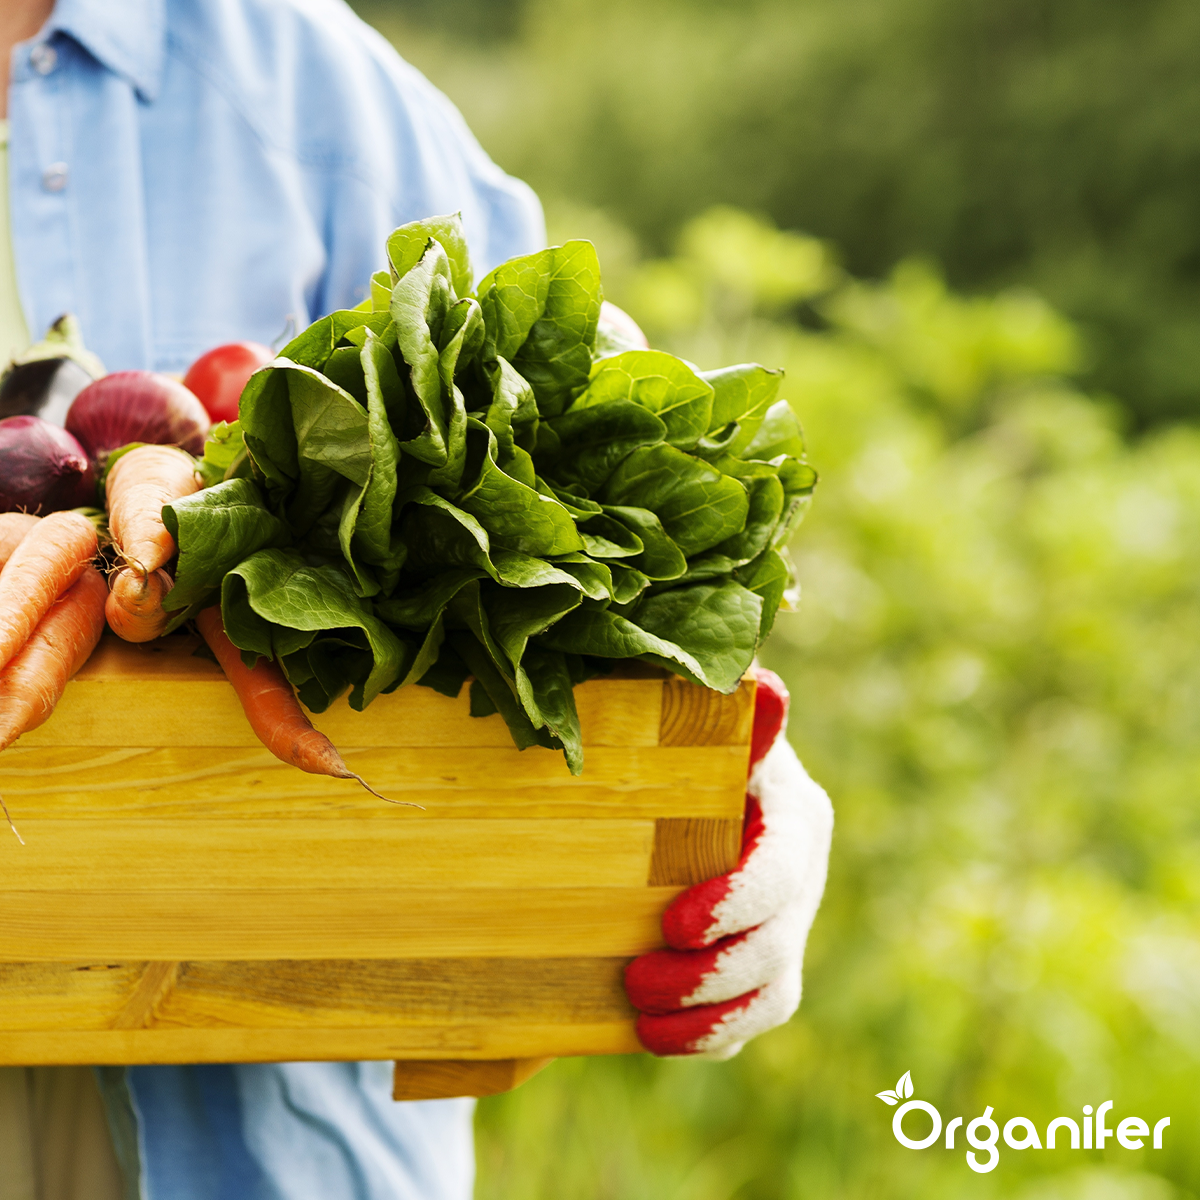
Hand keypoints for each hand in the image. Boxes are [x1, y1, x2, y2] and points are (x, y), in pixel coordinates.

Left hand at [624, 668, 832, 1057]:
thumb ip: (729, 718)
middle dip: (710, 973)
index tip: (674, 925)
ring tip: (642, 1019)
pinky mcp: (768, 966)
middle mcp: (801, 874)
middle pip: (777, 942)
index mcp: (792, 813)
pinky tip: (657, 1036)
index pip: (779, 869)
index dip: (735, 903)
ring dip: (708, 1014)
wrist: (676, 797)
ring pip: (774, 992)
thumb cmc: (682, 750)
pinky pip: (756, 1018)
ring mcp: (789, 924)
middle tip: (637, 980)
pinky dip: (710, 1035)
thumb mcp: (701, 730)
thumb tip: (765, 684)